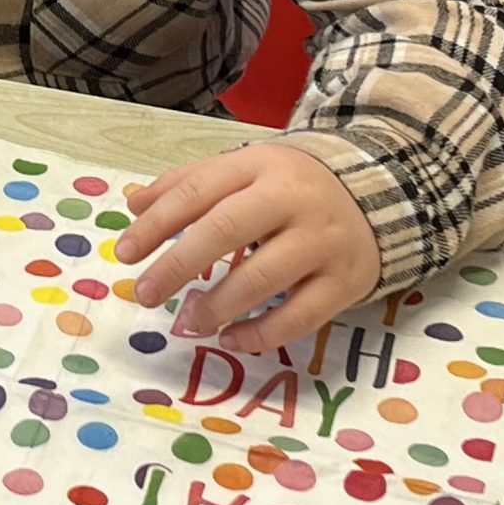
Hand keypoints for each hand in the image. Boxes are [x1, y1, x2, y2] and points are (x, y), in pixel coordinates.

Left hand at [115, 143, 380, 354]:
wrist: (379, 194)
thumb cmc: (291, 185)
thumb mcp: (244, 170)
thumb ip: (188, 184)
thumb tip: (134, 205)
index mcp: (259, 165)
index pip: (197, 191)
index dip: (156, 224)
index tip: (123, 254)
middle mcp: (292, 198)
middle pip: (227, 229)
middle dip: (177, 264)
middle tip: (144, 292)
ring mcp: (322, 240)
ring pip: (263, 277)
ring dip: (217, 305)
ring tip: (187, 322)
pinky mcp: (346, 281)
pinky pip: (300, 317)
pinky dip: (261, 334)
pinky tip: (231, 339)